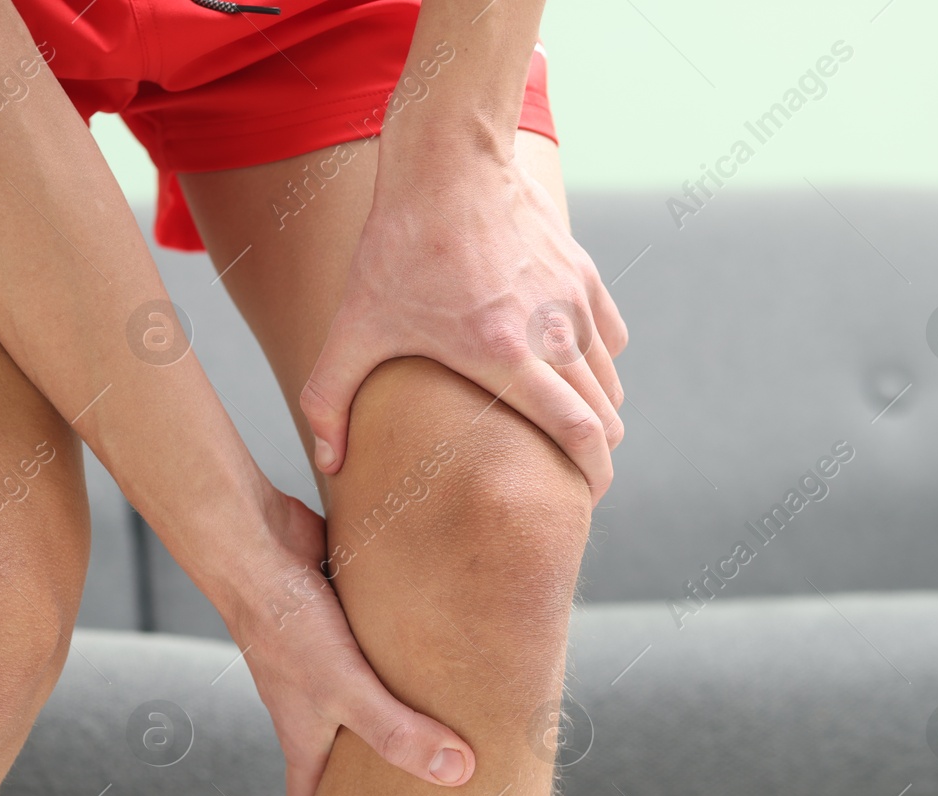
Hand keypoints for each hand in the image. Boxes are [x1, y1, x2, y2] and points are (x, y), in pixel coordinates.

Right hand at [226, 487, 475, 795]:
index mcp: (305, 737)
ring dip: (404, 714)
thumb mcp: (344, 690)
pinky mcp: (344, 622)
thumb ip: (398, 733)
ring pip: (369, 700)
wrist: (255, 543)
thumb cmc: (284, 624)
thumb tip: (460, 774)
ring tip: (459, 732)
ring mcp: (328, 662)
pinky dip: (409, 659)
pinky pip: (381, 650)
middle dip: (381, 784)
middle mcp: (315, 705)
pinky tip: (450, 654)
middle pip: (346, 759)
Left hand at [300, 154, 628, 502]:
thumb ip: (328, 400)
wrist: (447, 159)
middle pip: (605, 414)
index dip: (592, 474)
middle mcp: (551, 331)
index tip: (585, 494)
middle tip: (568, 471)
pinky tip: (564, 365)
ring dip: (595, 407)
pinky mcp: (582, 273)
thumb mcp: (353, 326)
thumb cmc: (397, 246)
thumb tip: (327, 462)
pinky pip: (610, 336)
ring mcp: (573, 300)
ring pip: (609, 378)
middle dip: (593, 451)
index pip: (579, 431)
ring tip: (563, 424)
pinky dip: (596, 360)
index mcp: (504, 356)